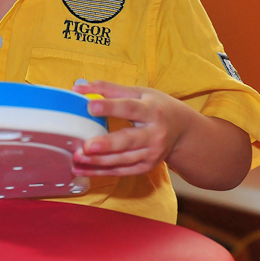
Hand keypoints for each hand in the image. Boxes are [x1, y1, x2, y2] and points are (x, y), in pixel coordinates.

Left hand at [70, 81, 190, 176]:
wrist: (182, 131)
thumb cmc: (156, 107)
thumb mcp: (138, 92)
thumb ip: (108, 89)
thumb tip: (78, 88)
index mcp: (151, 111)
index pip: (129, 108)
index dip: (110, 107)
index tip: (90, 106)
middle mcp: (154, 134)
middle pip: (129, 140)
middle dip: (107, 144)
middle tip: (86, 146)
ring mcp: (151, 153)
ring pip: (122, 160)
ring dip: (98, 161)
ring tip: (77, 158)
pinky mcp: (145, 167)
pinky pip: (120, 171)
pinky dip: (100, 172)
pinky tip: (82, 169)